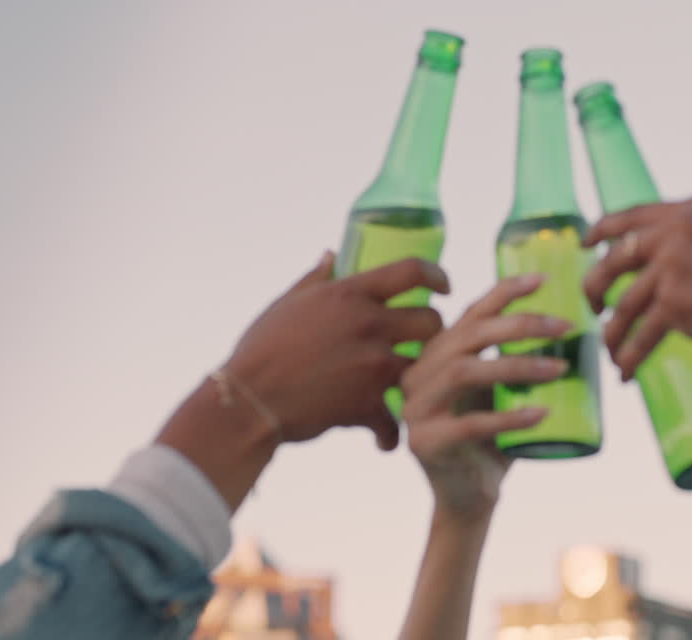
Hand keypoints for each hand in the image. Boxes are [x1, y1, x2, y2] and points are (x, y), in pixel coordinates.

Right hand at [223, 252, 448, 449]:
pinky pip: (395, 419)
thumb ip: (315, 278)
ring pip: (423, 367)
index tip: (445, 286)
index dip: (437, 274)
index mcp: (349, 293)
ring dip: (420, 379)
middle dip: (433, 331)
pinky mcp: (367, 404)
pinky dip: (388, 433)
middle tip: (423, 342)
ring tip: (409, 388)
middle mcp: (367, 324)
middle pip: (430, 320)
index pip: (411, 270)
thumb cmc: (260, 348)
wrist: (247, 401)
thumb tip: (331, 253)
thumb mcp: (287, 303)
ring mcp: (371, 364)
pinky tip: (382, 438)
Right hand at [400, 274, 570, 519]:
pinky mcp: (424, 444)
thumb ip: (511, 361)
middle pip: (467, 337)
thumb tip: (564, 326)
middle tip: (563, 328)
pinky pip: (470, 424)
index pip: (468, 314)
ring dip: (517, 366)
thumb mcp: (499, 392)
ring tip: (558, 369)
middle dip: (519, 325)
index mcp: (434, 356)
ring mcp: (415, 410)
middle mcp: (416, 376)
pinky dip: (509, 417)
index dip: (503, 292)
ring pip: (464, 372)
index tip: (542, 279)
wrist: (469, 498)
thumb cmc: (492, 441)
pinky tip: (541, 414)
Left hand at [582, 195, 691, 379]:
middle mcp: (679, 229)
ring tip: (613, 351)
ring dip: (613, 333)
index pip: (631, 214)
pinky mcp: (673, 300)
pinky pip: (638, 333)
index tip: (584, 244)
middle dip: (596, 286)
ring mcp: (673, 263)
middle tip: (595, 306)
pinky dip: (629, 357)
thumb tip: (650, 259)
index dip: (600, 229)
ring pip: (622, 303)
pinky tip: (626, 372)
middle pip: (614, 258)